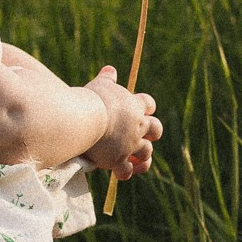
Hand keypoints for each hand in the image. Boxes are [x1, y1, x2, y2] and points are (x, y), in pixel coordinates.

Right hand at [83, 65, 159, 179]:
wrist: (85, 118)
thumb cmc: (91, 99)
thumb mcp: (100, 85)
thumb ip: (107, 79)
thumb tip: (110, 69)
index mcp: (134, 105)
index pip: (148, 104)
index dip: (146, 107)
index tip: (142, 109)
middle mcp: (137, 126)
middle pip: (156, 129)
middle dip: (152, 133)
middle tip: (146, 136)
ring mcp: (130, 144)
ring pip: (146, 153)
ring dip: (143, 157)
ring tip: (136, 160)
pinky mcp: (119, 159)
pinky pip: (126, 170)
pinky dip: (125, 172)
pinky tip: (121, 173)